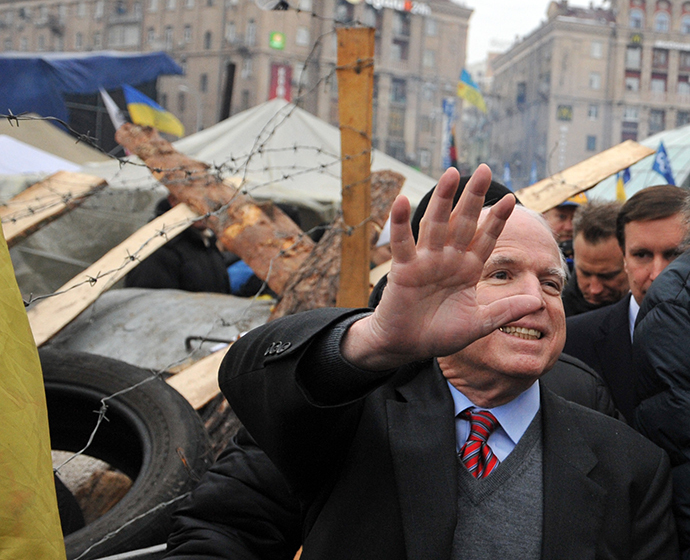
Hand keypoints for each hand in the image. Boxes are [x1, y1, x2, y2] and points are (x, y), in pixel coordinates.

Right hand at [342, 164, 542, 369]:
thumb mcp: (480, 324)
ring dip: (443, 200)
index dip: (497, 220)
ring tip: (452, 173)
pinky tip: (402, 201)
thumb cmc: (440, 334)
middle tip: (485, 170)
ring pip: (436, 224)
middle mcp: (448, 259)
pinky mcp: (404, 269)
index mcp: (467, 269)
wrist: (408, 346)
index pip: (486, 239)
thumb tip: (538, 300)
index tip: (512, 200)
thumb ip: (506, 310)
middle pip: (463, 222)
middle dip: (474, 197)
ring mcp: (425, 261)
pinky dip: (400, 223)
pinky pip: (402, 243)